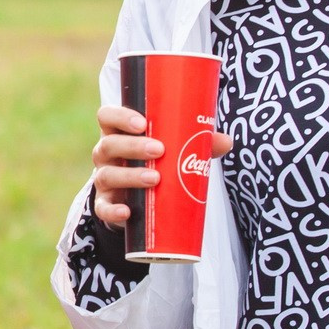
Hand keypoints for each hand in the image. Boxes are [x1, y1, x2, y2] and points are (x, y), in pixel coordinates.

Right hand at [90, 104, 233, 225]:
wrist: (139, 199)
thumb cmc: (156, 162)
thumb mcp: (173, 149)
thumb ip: (197, 143)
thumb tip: (226, 141)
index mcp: (118, 133)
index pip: (107, 116)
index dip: (121, 116)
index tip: (143, 123)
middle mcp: (106, 154)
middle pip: (107, 144)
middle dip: (132, 146)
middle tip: (159, 150)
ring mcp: (104, 179)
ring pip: (106, 175)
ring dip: (130, 175)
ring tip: (155, 179)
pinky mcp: (106, 204)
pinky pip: (102, 208)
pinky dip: (112, 210)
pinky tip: (127, 211)